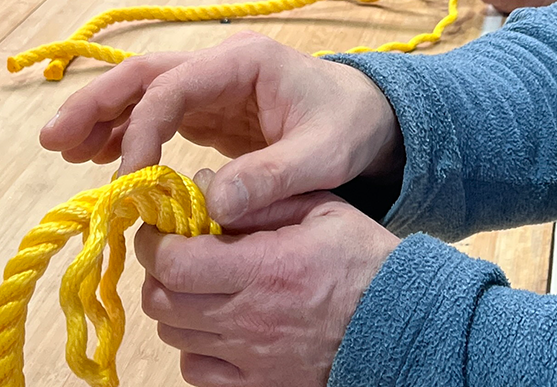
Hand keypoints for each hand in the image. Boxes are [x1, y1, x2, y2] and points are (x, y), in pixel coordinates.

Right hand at [39, 33, 403, 226]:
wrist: (369, 116)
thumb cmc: (349, 125)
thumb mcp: (324, 154)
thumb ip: (273, 176)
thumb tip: (212, 208)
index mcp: (246, 61)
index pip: (176, 85)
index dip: (143, 127)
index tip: (129, 181)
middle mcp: (222, 65)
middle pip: (146, 73)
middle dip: (98, 103)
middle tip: (52, 139)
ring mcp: (213, 85)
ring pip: (144, 91)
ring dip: (103, 116)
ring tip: (62, 149)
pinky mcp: (210, 110)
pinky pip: (158, 115)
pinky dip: (127, 132)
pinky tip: (100, 157)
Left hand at [137, 188, 398, 386]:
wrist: (400, 324)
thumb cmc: (361, 259)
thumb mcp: (320, 208)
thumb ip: (260, 197)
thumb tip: (203, 189)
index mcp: (265, 269)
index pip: (175, 262)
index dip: (156, 240)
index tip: (163, 224)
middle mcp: (249, 321)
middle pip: (163, 301)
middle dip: (159, 270)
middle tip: (177, 249)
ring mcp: (250, 362)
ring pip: (174, 336)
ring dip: (176, 304)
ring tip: (200, 281)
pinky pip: (196, 371)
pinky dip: (194, 345)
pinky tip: (217, 321)